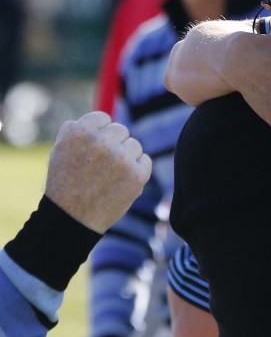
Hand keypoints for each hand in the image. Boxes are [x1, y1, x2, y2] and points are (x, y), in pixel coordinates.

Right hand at [45, 112, 151, 233]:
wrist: (72, 218)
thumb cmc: (64, 182)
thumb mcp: (59, 150)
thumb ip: (78, 129)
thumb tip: (101, 119)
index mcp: (81, 132)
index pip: (103, 118)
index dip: (98, 134)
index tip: (92, 150)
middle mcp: (102, 142)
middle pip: (121, 130)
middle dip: (113, 144)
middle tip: (101, 165)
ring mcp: (122, 158)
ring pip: (134, 145)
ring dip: (126, 157)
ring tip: (109, 176)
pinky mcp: (138, 175)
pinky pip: (145, 160)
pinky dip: (137, 170)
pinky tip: (121, 182)